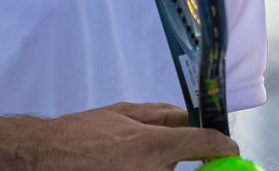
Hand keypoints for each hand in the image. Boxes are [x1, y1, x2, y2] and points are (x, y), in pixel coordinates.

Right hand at [0, 101, 238, 170]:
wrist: (47, 157)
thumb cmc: (84, 132)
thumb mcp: (127, 113)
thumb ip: (164, 115)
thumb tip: (190, 118)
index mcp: (152, 146)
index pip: (204, 144)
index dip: (224, 145)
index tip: (231, 148)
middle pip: (185, 164)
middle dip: (183, 154)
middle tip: (163, 145)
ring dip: (162, 165)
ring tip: (129, 154)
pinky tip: (125, 162)